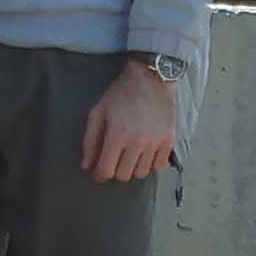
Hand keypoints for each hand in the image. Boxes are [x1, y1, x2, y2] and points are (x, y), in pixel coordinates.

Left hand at [81, 57, 181, 185]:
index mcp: (117, 135)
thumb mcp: (98, 113)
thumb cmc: (120, 94)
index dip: (98, 175)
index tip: (96, 172)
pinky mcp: (169, 141)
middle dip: (113, 171)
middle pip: (123, 175)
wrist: (151, 79)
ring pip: (141, 173)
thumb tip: (86, 166)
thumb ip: (90, 141)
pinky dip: (150, 165)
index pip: (106, 170)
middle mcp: (138, 142)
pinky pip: (159, 166)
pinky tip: (143, 155)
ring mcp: (156, 143)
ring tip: (127, 157)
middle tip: (111, 160)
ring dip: (131, 169)